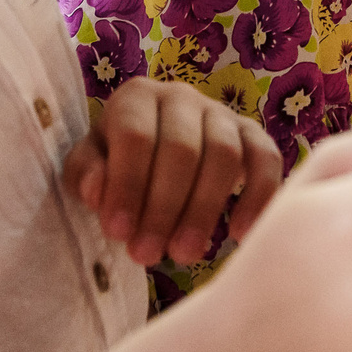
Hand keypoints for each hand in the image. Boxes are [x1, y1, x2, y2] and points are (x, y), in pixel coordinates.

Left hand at [63, 79, 284, 267]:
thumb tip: (96, 191)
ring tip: (184, 254)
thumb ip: (84, 175)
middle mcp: (181, 96)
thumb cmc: (117, 164)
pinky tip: (240, 234)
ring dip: (204, 210)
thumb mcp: (88, 167)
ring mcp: (222, 113)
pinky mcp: (253, 135)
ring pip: (224, 155)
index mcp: (136, 97)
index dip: (127, 186)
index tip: (118, 234)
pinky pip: (266, 159)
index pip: (135, 136)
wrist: (156, 154)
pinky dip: (258, 196)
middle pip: (182, 149)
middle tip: (148, 254)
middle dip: (164, 208)